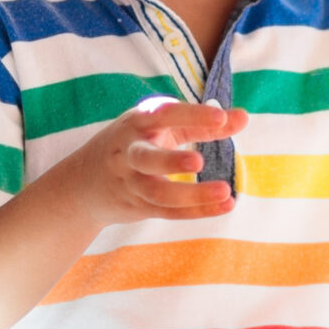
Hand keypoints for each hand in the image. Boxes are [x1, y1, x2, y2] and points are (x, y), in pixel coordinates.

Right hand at [61, 97, 247, 226]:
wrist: (84, 184)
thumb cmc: (135, 143)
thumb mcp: (161, 127)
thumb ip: (202, 123)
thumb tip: (244, 118)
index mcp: (136, 124)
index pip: (163, 116)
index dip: (191, 116)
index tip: (221, 117)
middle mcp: (129, 154)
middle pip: (146, 159)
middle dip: (170, 161)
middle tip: (199, 161)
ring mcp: (132, 184)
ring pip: (158, 193)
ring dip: (191, 195)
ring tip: (225, 191)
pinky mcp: (139, 207)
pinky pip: (169, 212)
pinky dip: (198, 211)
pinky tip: (226, 206)